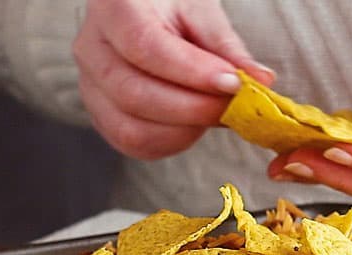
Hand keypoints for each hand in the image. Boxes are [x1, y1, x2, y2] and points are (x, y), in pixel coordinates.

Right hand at [74, 0, 273, 159]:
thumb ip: (227, 48)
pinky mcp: (100, 115)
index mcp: (113, 8)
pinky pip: (131, 144)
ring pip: (130, 129)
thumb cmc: (171, 7)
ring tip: (215, 114)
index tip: (233, 83)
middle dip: (193, 109)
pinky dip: (170, 144)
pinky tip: (194, 126)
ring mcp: (89, 86)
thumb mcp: (201, 13)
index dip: (191, 72)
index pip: (145, 47)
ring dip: (183, 132)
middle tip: (234, 107)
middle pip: (134, 94)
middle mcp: (91, 49)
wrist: (144, 14)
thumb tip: (261, 82)